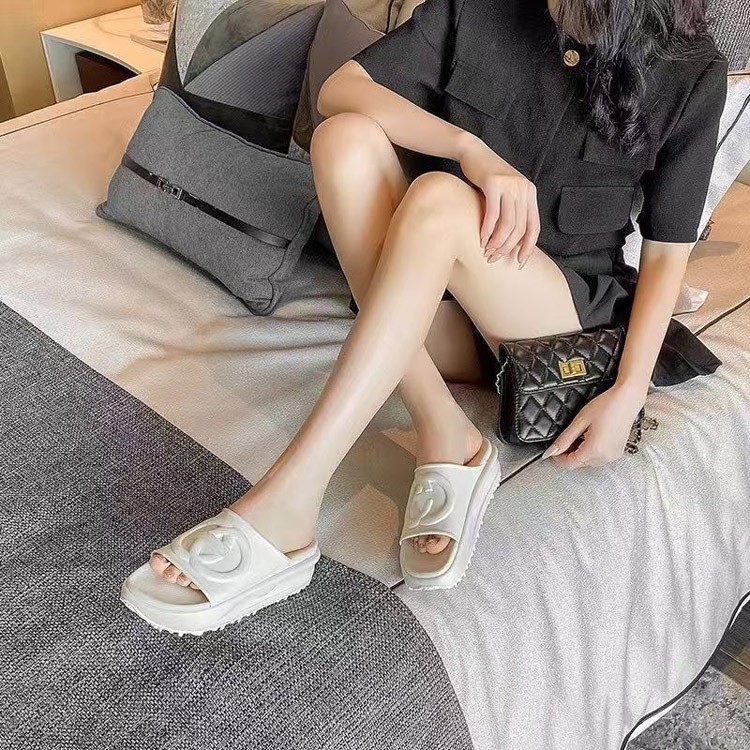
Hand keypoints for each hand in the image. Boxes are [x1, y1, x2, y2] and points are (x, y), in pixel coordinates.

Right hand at [457, 134, 539, 265]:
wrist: (473, 152)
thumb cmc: (486, 178)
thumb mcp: (505, 193)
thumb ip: (511, 211)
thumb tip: (512, 240)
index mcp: (530, 192)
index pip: (534, 226)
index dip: (528, 247)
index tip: (518, 262)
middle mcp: (523, 188)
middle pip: (519, 228)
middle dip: (507, 248)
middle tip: (494, 259)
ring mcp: (509, 185)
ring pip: (507, 224)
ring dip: (496, 242)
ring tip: (486, 252)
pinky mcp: (493, 183)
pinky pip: (492, 214)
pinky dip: (487, 230)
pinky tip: (480, 240)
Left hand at [543, 383, 646, 468]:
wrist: (627, 400)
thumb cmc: (606, 406)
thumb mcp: (579, 421)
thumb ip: (564, 439)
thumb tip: (551, 451)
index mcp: (595, 450)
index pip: (570, 464)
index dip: (559, 458)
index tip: (554, 450)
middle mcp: (606, 457)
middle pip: (579, 464)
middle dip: (569, 454)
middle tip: (566, 439)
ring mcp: (613, 456)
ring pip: (588, 462)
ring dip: (580, 453)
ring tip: (579, 435)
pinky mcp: (617, 452)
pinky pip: (599, 458)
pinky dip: (591, 452)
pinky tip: (590, 438)